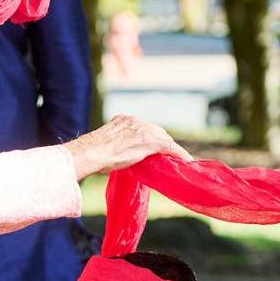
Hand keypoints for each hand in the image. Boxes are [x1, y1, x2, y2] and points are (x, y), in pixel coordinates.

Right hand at [67, 115, 192, 180]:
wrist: (93, 152)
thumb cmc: (93, 154)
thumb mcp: (106, 145)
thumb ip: (116, 146)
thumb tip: (116, 157)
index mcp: (124, 120)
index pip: (144, 128)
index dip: (152, 138)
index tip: (154, 148)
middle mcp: (136, 121)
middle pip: (157, 131)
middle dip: (164, 142)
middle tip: (169, 155)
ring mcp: (144, 130)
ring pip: (164, 138)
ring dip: (172, 149)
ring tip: (180, 159)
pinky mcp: (150, 141)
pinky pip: (170, 147)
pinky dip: (179, 154)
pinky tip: (186, 160)